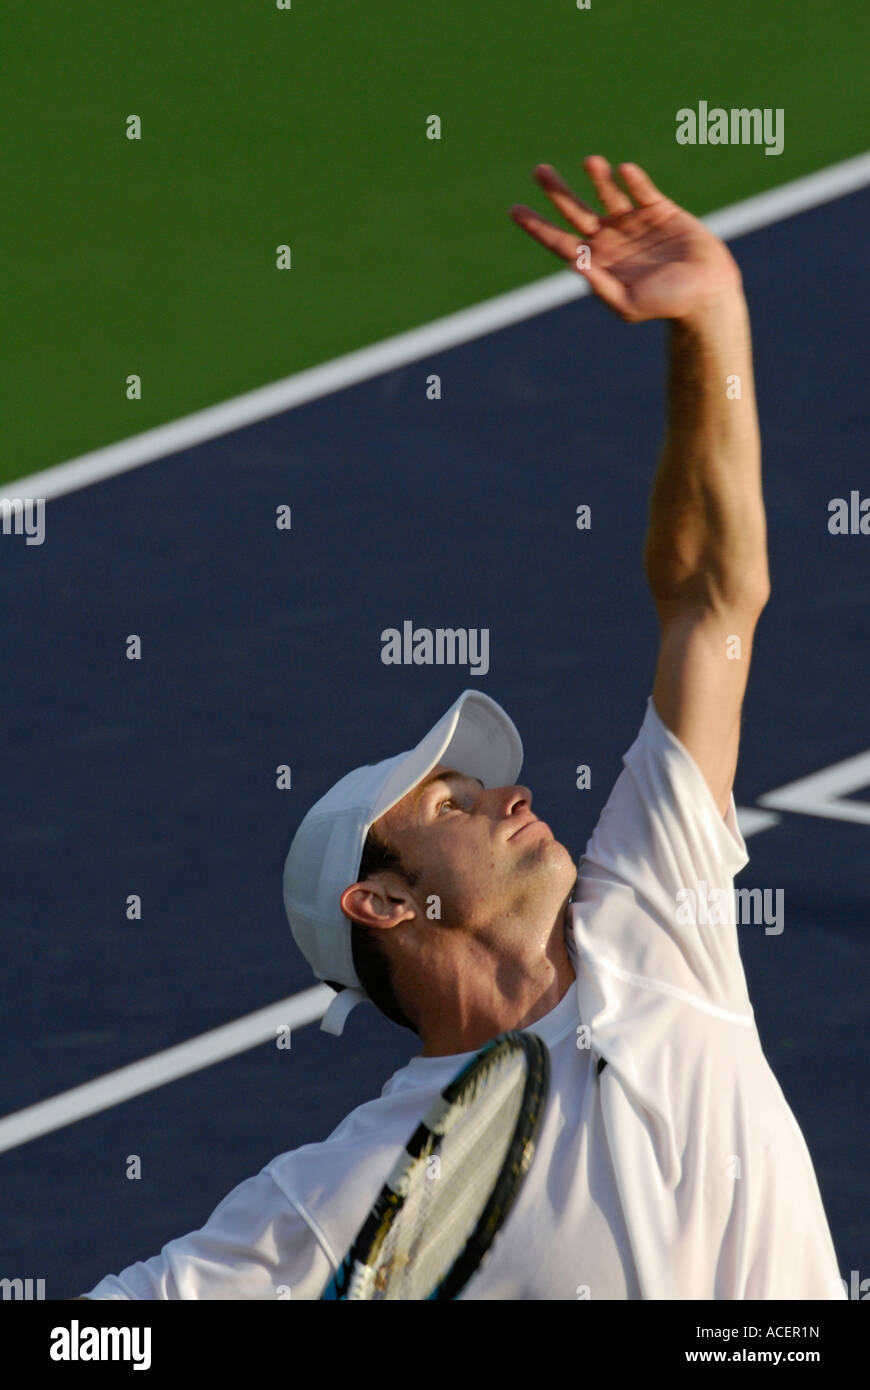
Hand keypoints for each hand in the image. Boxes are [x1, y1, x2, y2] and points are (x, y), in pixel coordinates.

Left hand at [510, 156, 742, 323]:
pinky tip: (623, 171)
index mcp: (597, 262)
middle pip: (575, 211)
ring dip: (597, 177)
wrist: (707, 295)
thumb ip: (600, 284)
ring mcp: (634, 222)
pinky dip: (633, 180)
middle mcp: (610, 239)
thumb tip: (571, 261)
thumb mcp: (628, 303)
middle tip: (538, 171)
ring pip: (607, 193)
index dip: (536, 226)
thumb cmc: (666, 305)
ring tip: (590, 162)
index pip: (560, 241)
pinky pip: (641, 189)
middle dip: (556, 192)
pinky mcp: (660, 210)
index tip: (514, 210)